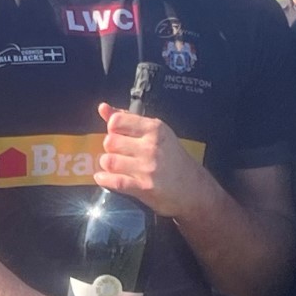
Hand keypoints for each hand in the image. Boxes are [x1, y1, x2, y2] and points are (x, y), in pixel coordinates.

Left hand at [94, 102, 208, 218]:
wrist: (193, 187)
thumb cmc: (172, 157)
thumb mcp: (156, 133)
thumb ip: (128, 119)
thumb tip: (102, 107)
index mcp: (154, 129)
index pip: (117, 121)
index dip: (113, 129)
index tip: (119, 135)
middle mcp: (151, 146)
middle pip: (110, 142)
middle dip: (110, 148)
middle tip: (118, 153)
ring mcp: (147, 168)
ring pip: (109, 161)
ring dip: (107, 165)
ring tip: (114, 166)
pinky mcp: (144, 187)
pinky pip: (114, 181)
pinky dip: (104, 179)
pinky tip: (103, 178)